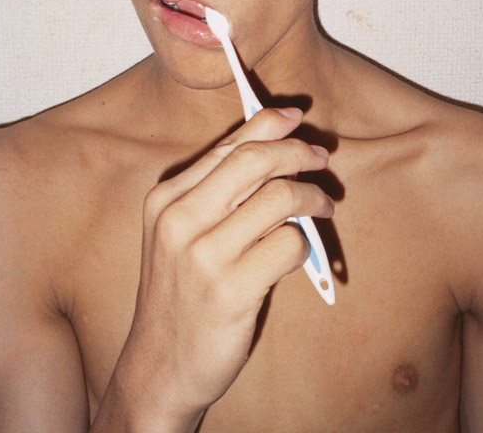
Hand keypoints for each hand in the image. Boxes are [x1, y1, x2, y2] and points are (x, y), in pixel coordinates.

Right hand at [114, 107, 332, 427]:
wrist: (159, 366)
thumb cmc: (182, 292)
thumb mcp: (180, 234)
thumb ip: (218, 190)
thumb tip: (275, 142)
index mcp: (165, 199)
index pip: (227, 146)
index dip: (268, 124)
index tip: (295, 117)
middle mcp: (179, 221)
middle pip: (255, 161)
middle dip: (297, 152)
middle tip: (319, 158)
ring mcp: (203, 256)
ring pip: (280, 198)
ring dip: (312, 197)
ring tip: (323, 206)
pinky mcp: (231, 290)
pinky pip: (290, 244)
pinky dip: (305, 242)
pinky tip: (301, 251)